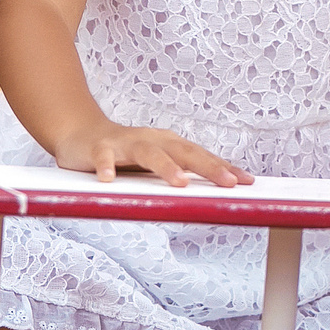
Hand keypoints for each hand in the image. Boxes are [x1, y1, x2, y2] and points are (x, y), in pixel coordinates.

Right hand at [55, 121, 250, 187]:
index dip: (225, 168)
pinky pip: (104, 157)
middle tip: (229, 183)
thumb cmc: (126, 154)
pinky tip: (109, 179)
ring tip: (180, 183)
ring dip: (166, 167)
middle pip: (184, 152)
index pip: (202, 156)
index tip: (248, 182)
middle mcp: (152, 140)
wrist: (81, 132)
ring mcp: (126, 143)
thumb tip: (215, 197)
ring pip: (149, 153)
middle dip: (209, 167)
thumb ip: (180, 176)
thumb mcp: (156, 164)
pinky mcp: (99, 148)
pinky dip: (107, 167)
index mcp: (169, 144)